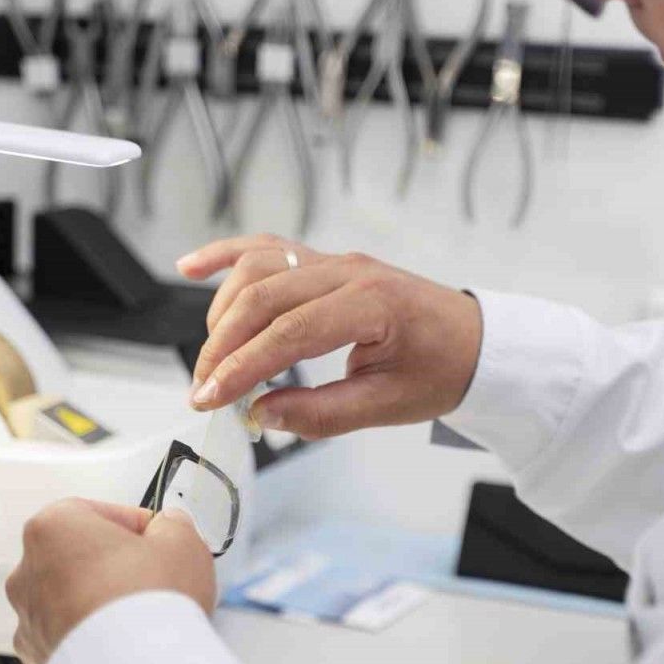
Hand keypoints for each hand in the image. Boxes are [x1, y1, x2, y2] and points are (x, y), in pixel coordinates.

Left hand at [4, 498, 214, 663]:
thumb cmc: (146, 605)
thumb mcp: (181, 540)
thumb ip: (172, 524)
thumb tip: (170, 527)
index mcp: (53, 527)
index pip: (99, 511)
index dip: (135, 525)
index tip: (156, 537)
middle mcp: (29, 570)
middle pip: (80, 553)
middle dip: (114, 563)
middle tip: (151, 575)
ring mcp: (29, 617)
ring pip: (71, 596)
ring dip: (101, 599)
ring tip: (141, 613)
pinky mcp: (38, 656)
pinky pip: (69, 634)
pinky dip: (92, 635)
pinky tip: (124, 638)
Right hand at [177, 234, 482, 438]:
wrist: (473, 341)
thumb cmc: (441, 368)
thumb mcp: (388, 406)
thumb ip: (322, 414)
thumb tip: (262, 416)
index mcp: (372, 303)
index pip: (290, 331)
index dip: (243, 366)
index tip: (211, 397)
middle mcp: (348, 271)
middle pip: (264, 296)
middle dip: (223, 345)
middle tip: (204, 388)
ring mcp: (334, 260)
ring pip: (258, 267)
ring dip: (223, 309)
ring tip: (212, 357)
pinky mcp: (324, 261)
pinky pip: (267, 247)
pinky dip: (226, 255)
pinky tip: (191, 266)